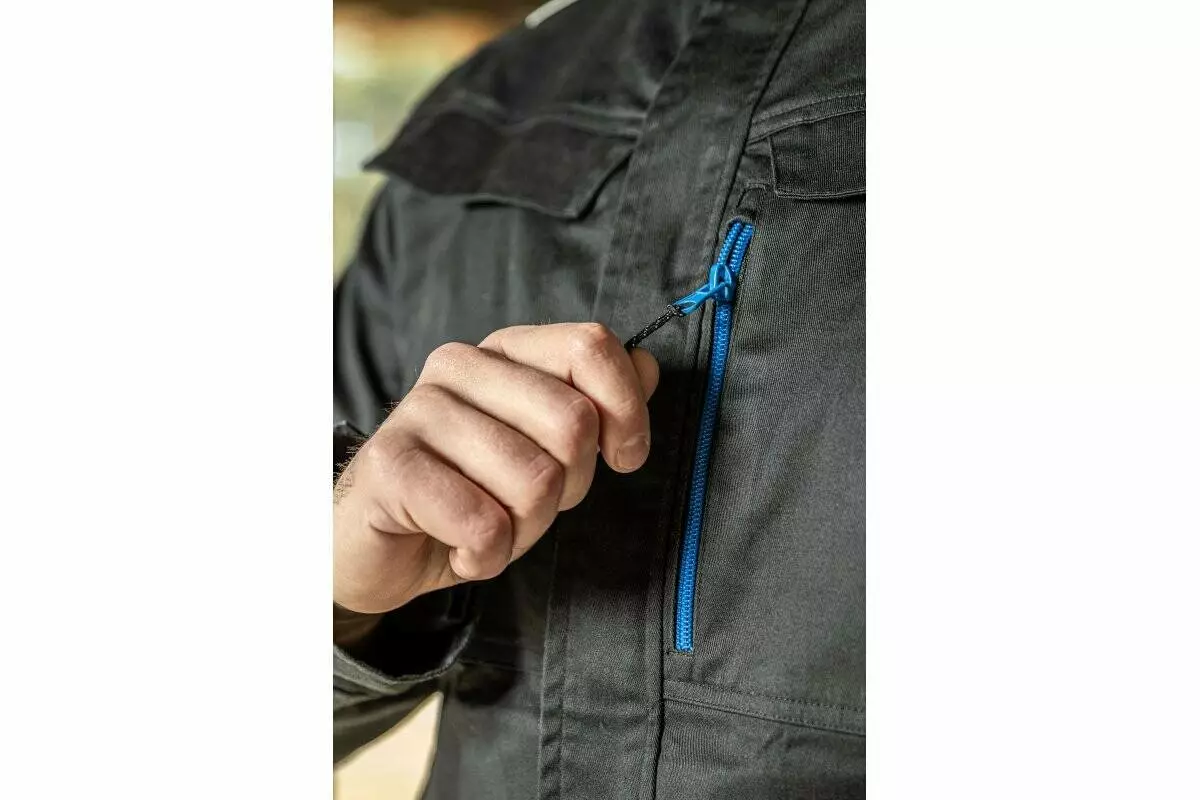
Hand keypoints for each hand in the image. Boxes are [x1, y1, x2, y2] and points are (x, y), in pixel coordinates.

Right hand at [334, 323, 658, 615]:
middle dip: (569, 488)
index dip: (626, 410)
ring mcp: (419, 412)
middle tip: (527, 505)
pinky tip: (459, 548)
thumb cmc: (466, 495)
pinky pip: (484, 524)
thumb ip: (595, 405)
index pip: (589, 347)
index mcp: (503, 352)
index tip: (624, 457)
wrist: (373, 548)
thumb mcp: (542, 452)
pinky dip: (485, 557)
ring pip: (534, 482)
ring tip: (486, 528)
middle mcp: (459, 367)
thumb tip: (646, 366)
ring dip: (523, 530)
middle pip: (573, 423)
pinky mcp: (392, 465)